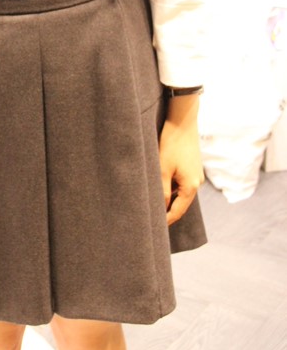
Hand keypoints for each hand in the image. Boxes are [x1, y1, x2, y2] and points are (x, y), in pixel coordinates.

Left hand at [159, 95, 204, 225]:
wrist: (183, 120)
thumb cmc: (172, 144)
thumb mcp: (163, 169)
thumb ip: (163, 191)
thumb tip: (161, 208)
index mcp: (191, 187)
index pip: (178, 211)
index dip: (166, 220)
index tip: (154, 228)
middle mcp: (197, 182)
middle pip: (181, 204)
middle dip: (168, 211)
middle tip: (152, 219)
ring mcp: (195, 174)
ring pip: (181, 193)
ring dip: (170, 199)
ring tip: (154, 204)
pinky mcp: (192, 166)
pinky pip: (182, 183)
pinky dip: (173, 188)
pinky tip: (162, 187)